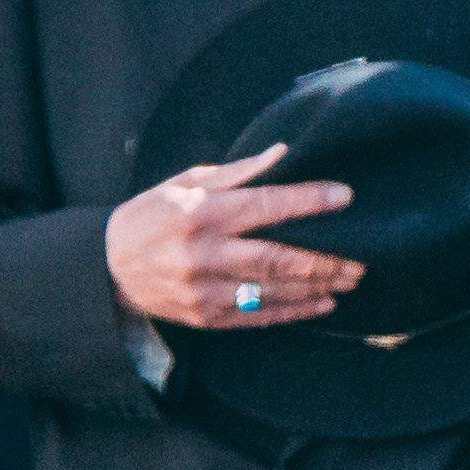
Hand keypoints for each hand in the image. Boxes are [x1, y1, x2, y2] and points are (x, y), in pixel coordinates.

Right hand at [106, 143, 358, 330]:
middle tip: (362, 258)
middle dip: (325, 259)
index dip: (307, 201)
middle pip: (277, 257)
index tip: (345, 197)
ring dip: (318, 286)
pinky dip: (295, 310)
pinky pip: (260, 316)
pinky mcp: (206, 317)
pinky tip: (324, 303)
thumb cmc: (152, 216)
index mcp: (200, 213)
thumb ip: (237, 173)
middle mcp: (203, 253)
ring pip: (273, 290)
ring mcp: (204, 289)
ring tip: (351, 279)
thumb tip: (283, 153)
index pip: (264, 206)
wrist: (107, 268)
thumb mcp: (184, 184)